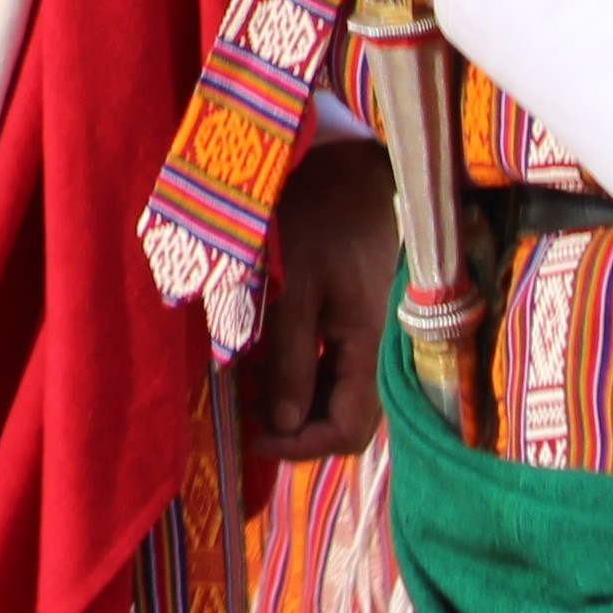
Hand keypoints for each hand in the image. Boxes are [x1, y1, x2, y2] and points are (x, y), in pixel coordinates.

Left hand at [244, 139, 395, 461]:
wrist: (346, 165)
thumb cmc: (318, 217)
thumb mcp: (295, 287)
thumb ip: (293, 356)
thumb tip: (284, 425)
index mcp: (366, 347)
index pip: (347, 430)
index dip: (301, 446)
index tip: (252, 437)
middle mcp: (371, 350)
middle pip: (339, 416)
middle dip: (291, 423)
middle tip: (242, 406)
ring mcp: (361, 333)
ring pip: (329, 390)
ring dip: (288, 396)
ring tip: (244, 378)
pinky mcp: (348, 314)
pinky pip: (325, 361)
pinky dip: (292, 368)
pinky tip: (260, 351)